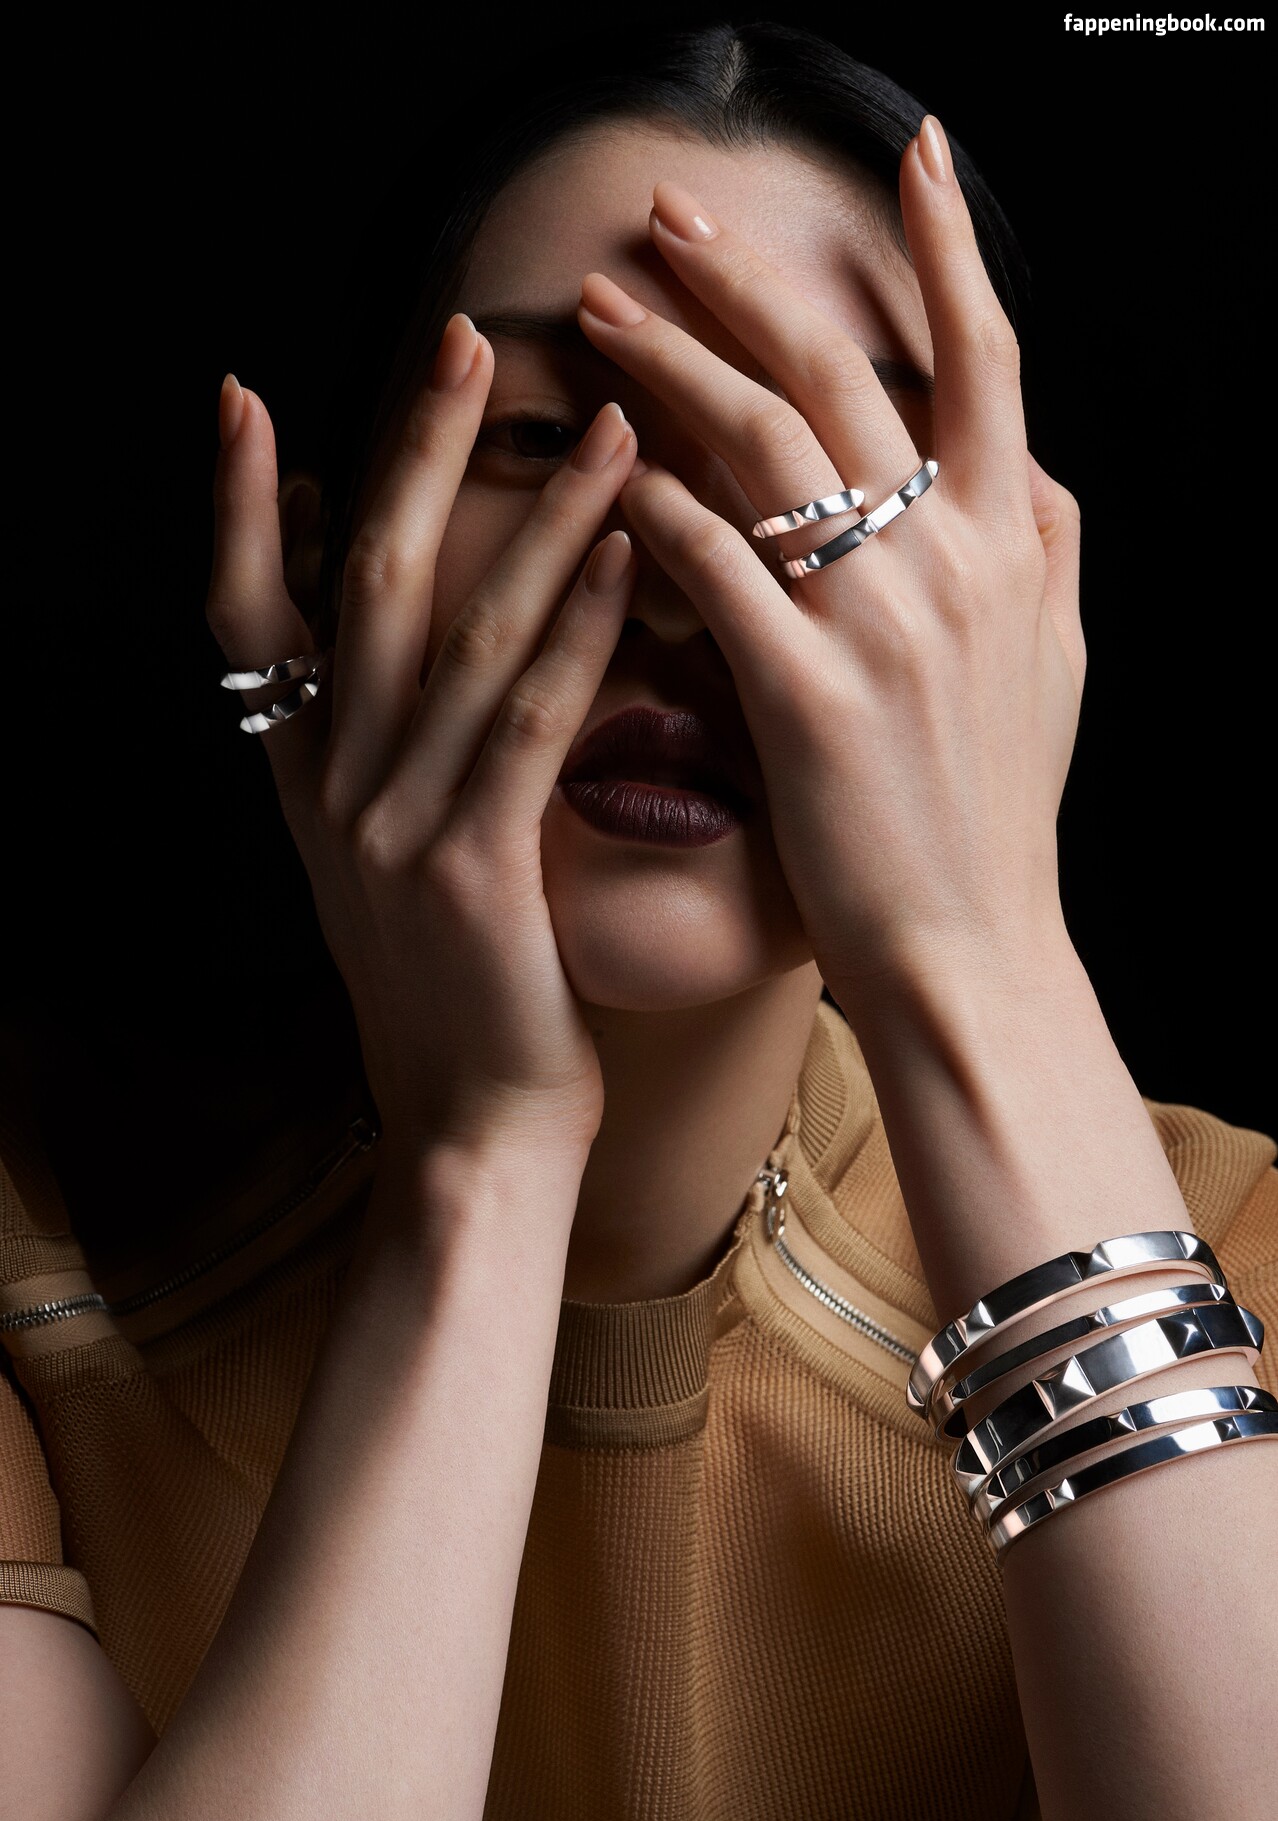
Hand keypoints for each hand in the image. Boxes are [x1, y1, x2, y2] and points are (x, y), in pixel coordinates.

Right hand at [205, 321, 637, 1159]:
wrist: (477, 1129)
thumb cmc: (466, 991)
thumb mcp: (396, 864)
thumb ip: (389, 755)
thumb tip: (408, 642)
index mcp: (306, 781)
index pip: (248, 615)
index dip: (245, 503)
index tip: (251, 394)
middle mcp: (331, 788)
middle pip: (365, 582)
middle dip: (414, 451)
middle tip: (467, 339)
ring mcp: (392, 827)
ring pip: (458, 633)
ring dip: (536, 515)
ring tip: (606, 420)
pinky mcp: (472, 869)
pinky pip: (526, 718)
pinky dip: (576, 623)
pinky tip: (631, 547)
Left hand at [575, 117, 1086, 1008]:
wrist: (971, 951)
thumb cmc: (997, 817)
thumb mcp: (1056, 669)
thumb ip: (1048, 555)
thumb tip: (1039, 471)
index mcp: (1018, 544)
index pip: (990, 359)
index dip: (951, 247)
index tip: (910, 155)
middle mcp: (956, 562)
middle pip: (847, 372)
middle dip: (753, 277)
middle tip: (671, 215)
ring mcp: (884, 625)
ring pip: (769, 448)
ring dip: (677, 364)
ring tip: (606, 310)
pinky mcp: (808, 695)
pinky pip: (716, 566)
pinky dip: (658, 507)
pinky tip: (607, 469)